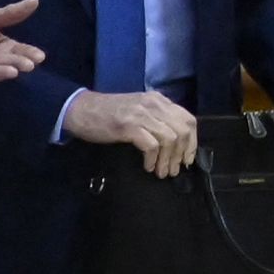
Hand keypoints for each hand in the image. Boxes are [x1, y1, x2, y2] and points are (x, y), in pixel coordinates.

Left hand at [0, 0, 45, 88]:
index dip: (30, 53)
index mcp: (2, 47)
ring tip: (13, 71)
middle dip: (19, 63)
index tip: (39, 56)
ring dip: (3, 72)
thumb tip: (35, 1)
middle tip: (29, 65)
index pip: (20, 50)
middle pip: (10, 63)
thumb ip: (10, 13)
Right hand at [64, 87, 201, 175]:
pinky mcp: (129, 126)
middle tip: (174, 169)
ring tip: (161, 172)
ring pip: (170, 139)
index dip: (192, 142)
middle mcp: (153, 105)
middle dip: (182, 153)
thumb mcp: (138, 110)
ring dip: (167, 160)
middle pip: (182, 130)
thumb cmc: (107, 114)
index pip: (188, 119)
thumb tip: (174, 141)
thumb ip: (156, 119)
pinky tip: (148, 167)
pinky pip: (151, 145)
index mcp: (158, 100)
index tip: (187, 159)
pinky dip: (153, 159)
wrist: (81, 110)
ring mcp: (141, 115)